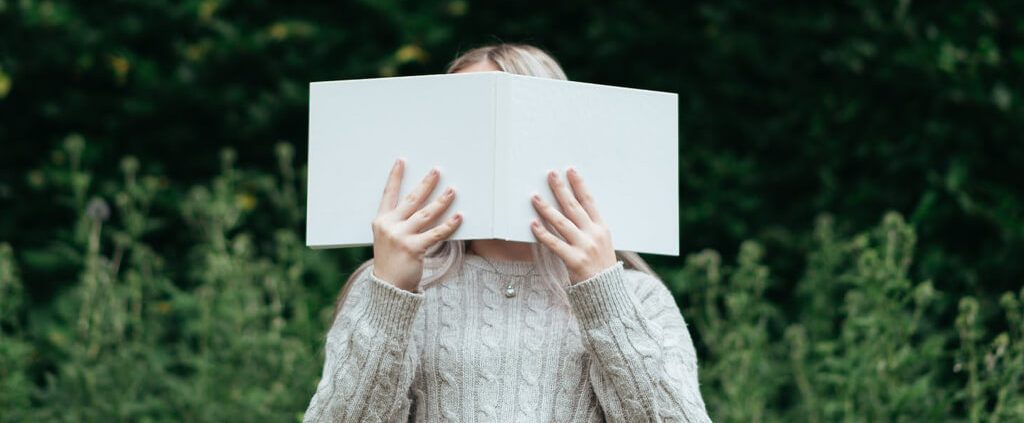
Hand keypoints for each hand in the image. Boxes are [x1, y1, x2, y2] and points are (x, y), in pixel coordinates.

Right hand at [371, 158, 462, 290]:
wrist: (387, 286)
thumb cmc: (390, 261)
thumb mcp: (387, 238)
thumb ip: (398, 223)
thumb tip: (422, 207)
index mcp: (381, 221)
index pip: (388, 194)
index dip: (395, 177)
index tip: (401, 161)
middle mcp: (390, 226)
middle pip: (411, 199)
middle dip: (426, 183)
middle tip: (437, 171)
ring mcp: (401, 236)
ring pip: (426, 214)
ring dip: (441, 201)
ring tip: (452, 190)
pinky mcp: (413, 248)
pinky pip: (436, 233)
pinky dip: (449, 224)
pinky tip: (459, 217)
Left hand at [530, 167, 617, 283]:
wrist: (607, 291)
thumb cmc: (601, 265)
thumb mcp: (603, 242)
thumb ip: (590, 227)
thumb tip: (573, 210)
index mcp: (601, 227)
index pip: (589, 201)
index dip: (579, 185)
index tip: (570, 170)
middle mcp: (593, 234)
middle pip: (574, 207)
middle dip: (561, 189)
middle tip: (550, 175)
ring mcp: (584, 247)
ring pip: (562, 223)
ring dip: (546, 208)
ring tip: (534, 197)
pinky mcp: (573, 260)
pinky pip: (554, 244)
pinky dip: (543, 234)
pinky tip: (533, 224)